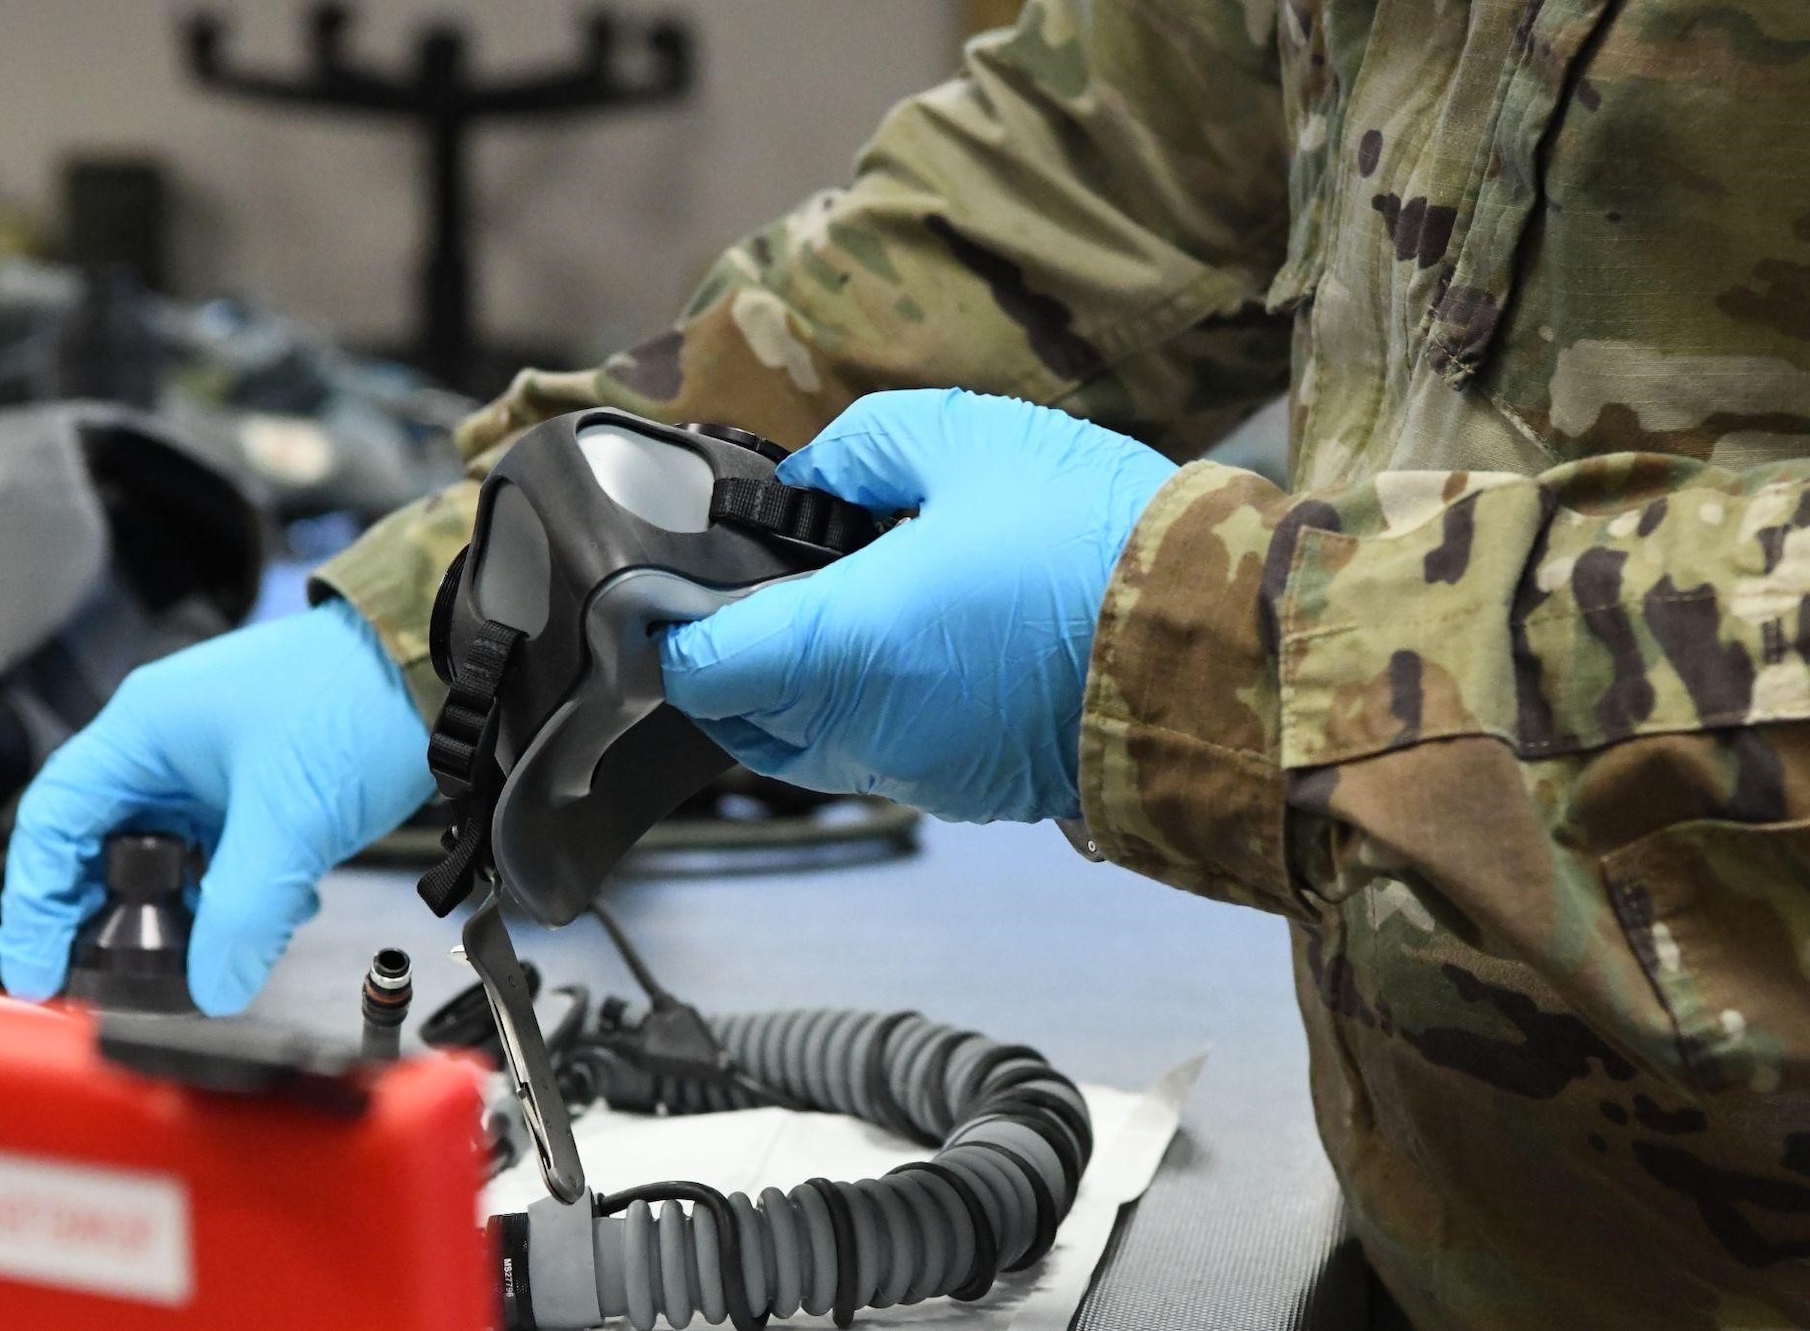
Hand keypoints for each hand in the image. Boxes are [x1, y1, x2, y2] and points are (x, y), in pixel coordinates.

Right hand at [0, 600, 434, 1014]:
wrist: (444, 667)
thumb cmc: (358, 699)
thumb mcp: (290, 816)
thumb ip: (244, 909)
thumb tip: (213, 987)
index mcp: (144, 730)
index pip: (55, 822)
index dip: (36, 901)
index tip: (36, 969)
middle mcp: (170, 747)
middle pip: (107, 847)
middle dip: (116, 919)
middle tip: (124, 980)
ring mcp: (219, 767)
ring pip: (174, 859)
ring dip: (190, 913)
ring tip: (209, 960)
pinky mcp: (267, 788)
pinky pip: (227, 855)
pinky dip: (240, 895)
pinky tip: (272, 919)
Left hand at [658, 388, 1175, 823]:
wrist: (1228, 646)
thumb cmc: (1100, 543)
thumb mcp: (969, 439)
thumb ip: (859, 452)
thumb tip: (808, 482)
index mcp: (847, 648)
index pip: (696, 669)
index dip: (666, 628)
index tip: (665, 586)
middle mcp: (869, 732)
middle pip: (743, 713)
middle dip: (736, 650)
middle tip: (763, 576)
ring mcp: (921, 773)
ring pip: (811, 741)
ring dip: (803, 681)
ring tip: (850, 597)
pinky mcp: (970, 791)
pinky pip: (883, 754)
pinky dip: (873, 706)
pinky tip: (921, 639)